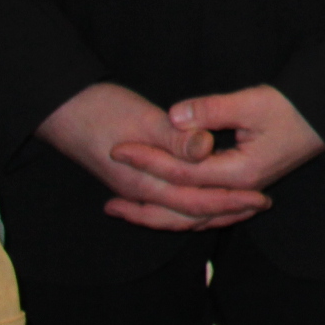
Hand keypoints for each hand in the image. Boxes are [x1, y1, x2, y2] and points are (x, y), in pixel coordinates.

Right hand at [38, 82, 270, 230]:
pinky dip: (187, 205)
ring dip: (209, 212)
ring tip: (239, 208)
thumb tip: (204, 148)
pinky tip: (200, 197)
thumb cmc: (101, 109)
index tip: (262, 197)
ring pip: (177, 212)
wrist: (62, 109)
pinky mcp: (131, 179)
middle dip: (227, 211)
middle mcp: (140, 191)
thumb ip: (174, 137)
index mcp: (145, 181)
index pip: (196, 202)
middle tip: (261, 204)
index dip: (231, 201)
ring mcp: (134, 188)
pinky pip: (165, 202)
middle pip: (189, 214)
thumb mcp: (142, 118)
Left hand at [126, 85, 324, 214]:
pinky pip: (205, 210)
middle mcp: (240, 189)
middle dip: (145, 203)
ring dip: (159, 215)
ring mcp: (243, 191)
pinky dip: (181, 213)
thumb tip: (174, 116)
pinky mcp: (244, 186)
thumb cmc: (297, 107)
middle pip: (184, 208)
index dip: (149, 160)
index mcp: (240, 172)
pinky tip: (165, 209)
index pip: (183, 173)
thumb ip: (211, 111)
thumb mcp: (254, 102)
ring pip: (194, 216)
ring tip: (127, 211)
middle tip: (109, 199)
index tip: (119, 148)